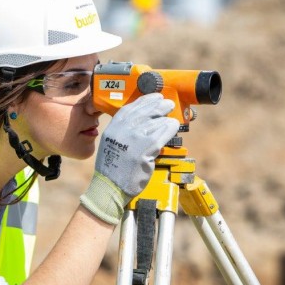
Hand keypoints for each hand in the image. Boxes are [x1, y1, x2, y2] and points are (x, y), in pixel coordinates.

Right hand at [80, 93, 178, 223]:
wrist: (110, 186)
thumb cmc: (113, 168)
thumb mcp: (111, 144)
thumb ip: (123, 131)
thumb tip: (142, 121)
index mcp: (113, 128)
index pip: (131, 107)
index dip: (145, 100)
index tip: (155, 97)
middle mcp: (122, 130)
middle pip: (145, 111)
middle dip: (159, 106)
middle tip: (168, 104)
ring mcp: (134, 139)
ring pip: (156, 122)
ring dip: (166, 119)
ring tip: (172, 119)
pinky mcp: (145, 149)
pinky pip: (162, 134)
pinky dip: (170, 129)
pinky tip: (173, 127)